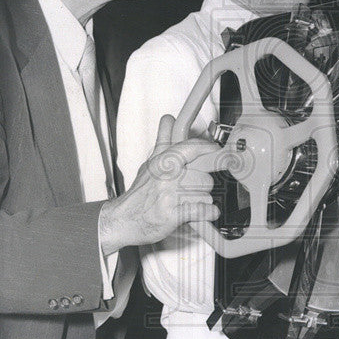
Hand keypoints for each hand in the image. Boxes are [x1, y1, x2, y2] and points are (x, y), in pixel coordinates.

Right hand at [99, 114, 219, 253]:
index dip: (207, 149)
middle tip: (194, 188)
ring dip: (204, 200)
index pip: (191, 148)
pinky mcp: (173, 215)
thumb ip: (163, 141)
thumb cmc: (139, 193)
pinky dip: (208, 213)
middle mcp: (167, 177)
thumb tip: (168, 119)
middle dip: (204, 185)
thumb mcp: (150, 163)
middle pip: (204, 176)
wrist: (123, 219)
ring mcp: (170, 196)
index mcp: (163, 162)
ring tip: (192, 201)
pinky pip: (203, 210)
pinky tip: (204, 212)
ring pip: (206, 194)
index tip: (215, 150)